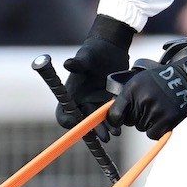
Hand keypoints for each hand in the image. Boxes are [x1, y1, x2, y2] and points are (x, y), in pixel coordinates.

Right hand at [60, 15, 132, 130]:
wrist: (110, 49)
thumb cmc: (94, 52)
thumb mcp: (86, 56)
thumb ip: (78, 62)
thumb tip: (68, 63)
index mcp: (71, 95)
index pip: (63, 113)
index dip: (67, 120)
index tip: (76, 122)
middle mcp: (82, 102)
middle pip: (84, 122)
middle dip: (94, 130)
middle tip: (104, 136)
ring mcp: (96, 103)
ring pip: (99, 122)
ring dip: (106, 128)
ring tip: (116, 133)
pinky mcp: (109, 102)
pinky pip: (111, 116)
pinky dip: (116, 121)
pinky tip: (123, 125)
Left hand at [108, 41, 186, 137]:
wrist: (186, 79)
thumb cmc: (162, 80)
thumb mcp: (140, 81)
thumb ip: (126, 96)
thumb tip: (114, 115)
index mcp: (133, 90)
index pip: (115, 113)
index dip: (115, 120)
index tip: (117, 121)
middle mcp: (143, 100)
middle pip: (130, 122)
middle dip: (136, 117)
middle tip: (148, 106)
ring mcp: (155, 111)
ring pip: (141, 128)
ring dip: (148, 122)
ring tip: (158, 109)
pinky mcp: (167, 120)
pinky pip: (152, 134)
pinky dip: (157, 129)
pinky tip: (162, 118)